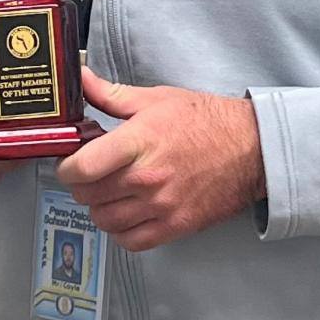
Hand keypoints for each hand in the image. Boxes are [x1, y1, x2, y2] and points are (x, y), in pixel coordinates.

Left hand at [54, 66, 265, 250]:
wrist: (252, 149)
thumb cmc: (206, 121)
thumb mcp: (156, 98)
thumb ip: (111, 94)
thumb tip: (80, 78)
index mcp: (139, 141)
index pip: (82, 167)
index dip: (67, 166)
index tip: (71, 161)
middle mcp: (147, 177)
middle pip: (88, 195)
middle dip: (81, 184)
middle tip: (90, 174)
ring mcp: (161, 206)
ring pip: (104, 220)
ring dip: (99, 208)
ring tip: (108, 193)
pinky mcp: (175, 226)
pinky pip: (130, 241)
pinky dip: (120, 231)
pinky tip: (126, 214)